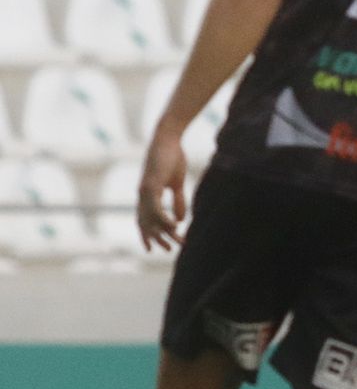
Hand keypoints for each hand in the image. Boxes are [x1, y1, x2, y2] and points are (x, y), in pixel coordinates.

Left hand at [137, 130, 188, 251]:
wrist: (167, 138)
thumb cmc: (172, 157)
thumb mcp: (176, 183)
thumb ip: (178, 201)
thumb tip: (180, 220)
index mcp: (147, 195)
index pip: (144, 220)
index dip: (147, 235)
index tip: (152, 248)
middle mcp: (142, 196)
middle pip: (147, 224)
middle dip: (157, 238)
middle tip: (168, 250)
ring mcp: (145, 191)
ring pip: (152, 219)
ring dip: (164, 232)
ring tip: (176, 242)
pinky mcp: (151, 186)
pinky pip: (156, 207)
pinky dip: (163, 219)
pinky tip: (174, 227)